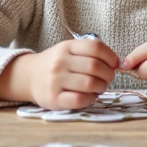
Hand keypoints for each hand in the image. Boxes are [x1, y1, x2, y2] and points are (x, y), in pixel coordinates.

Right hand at [0, 38, 119, 109]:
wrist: (28, 77)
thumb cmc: (56, 64)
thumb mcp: (69, 50)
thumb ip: (90, 53)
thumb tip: (118, 63)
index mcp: (66, 47)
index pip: (95, 47)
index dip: (111, 56)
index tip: (114, 64)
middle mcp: (60, 62)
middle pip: (95, 67)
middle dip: (108, 74)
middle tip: (107, 78)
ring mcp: (55, 81)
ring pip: (90, 84)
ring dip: (101, 87)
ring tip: (98, 87)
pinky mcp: (54, 99)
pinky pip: (80, 100)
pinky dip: (90, 99)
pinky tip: (89, 96)